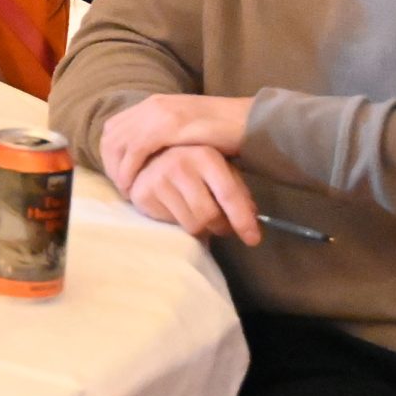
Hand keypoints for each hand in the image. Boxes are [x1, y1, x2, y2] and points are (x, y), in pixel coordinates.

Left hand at [99, 93, 250, 191]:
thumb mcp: (185, 127)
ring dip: (117, 169)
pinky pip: (135, 150)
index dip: (111, 153)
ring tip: (126, 190)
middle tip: (120, 186)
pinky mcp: (167, 126)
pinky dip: (129, 170)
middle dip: (110, 163)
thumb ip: (165, 134)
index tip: (118, 174)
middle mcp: (151, 105)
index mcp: (153, 103)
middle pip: (111, 135)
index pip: (114, 127)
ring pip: (118, 144)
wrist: (249, 120)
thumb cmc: (223, 129)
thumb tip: (148, 154)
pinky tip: (133, 186)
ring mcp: (158, 113)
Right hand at [125, 144, 262, 245]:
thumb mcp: (219, 169)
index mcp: (205, 156)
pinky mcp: (142, 195)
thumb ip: (236, 191)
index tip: (253, 239)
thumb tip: (252, 220)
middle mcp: (180, 165)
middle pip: (209, 215)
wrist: (147, 157)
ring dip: (201, 228)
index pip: (228, 194)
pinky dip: (180, 223)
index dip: (242, 220)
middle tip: (222, 226)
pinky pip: (171, 224)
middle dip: (220, 227)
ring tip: (199, 217)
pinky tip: (178, 210)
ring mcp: (158, 180)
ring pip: (191, 225)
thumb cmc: (192, 164)